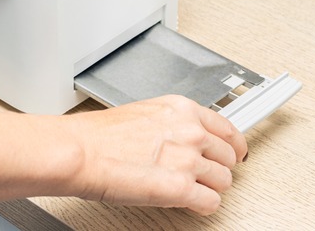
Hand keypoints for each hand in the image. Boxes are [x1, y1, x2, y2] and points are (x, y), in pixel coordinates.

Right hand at [68, 95, 247, 214]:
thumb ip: (170, 123)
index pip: (227, 127)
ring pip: (223, 181)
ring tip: (189, 188)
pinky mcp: (181, 189)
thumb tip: (181, 137)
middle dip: (217, 167)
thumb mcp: (141, 113)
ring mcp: (188, 161)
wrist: (80, 152)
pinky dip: (202, 206)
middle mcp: (190, 132)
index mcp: (181, 109)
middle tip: (205, 173)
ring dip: (209, 187)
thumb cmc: (98, 135)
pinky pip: (211, 203)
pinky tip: (189, 202)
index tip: (234, 151)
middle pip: (228, 156)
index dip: (233, 144)